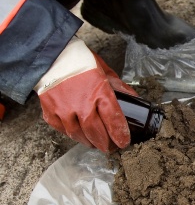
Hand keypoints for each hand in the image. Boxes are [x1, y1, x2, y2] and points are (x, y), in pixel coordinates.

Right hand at [34, 37, 138, 152]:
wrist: (52, 56)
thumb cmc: (81, 61)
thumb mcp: (106, 71)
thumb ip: (120, 88)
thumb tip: (135, 99)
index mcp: (100, 93)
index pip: (113, 120)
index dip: (120, 134)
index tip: (124, 142)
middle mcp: (82, 104)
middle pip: (97, 133)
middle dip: (106, 143)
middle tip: (112, 148)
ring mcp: (64, 110)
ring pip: (79, 135)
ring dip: (89, 142)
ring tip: (96, 144)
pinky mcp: (50, 112)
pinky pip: (63, 130)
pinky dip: (72, 134)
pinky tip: (79, 134)